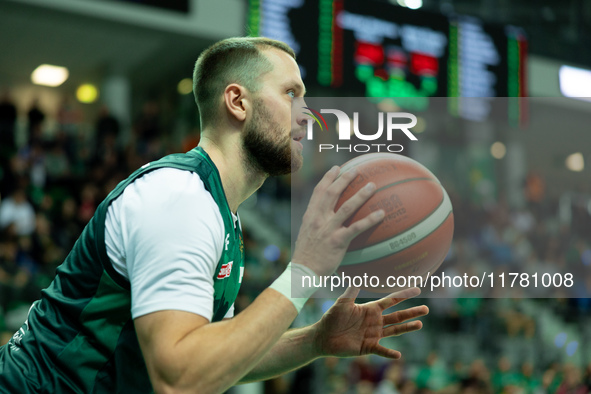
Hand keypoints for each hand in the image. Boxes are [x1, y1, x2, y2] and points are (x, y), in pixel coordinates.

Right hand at [291, 166, 384, 276]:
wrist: (303, 271)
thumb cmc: (307, 254)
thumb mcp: (307, 233)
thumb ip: (317, 222)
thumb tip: (328, 217)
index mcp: (311, 216)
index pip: (318, 192)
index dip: (328, 178)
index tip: (336, 168)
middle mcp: (318, 219)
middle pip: (332, 193)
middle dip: (344, 179)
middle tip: (356, 170)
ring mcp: (328, 229)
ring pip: (346, 207)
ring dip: (360, 195)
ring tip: (372, 186)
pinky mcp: (338, 241)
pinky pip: (356, 228)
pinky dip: (369, 220)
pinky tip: (381, 214)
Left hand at [312, 287, 427, 358]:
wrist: (323, 336)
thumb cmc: (332, 318)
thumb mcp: (342, 303)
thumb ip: (351, 292)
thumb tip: (358, 278)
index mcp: (371, 309)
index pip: (391, 300)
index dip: (403, 294)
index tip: (417, 289)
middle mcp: (375, 321)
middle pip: (397, 316)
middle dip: (411, 312)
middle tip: (426, 309)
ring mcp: (373, 334)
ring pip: (394, 330)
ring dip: (407, 328)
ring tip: (420, 324)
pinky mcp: (368, 347)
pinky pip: (381, 350)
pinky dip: (389, 353)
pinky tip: (398, 355)